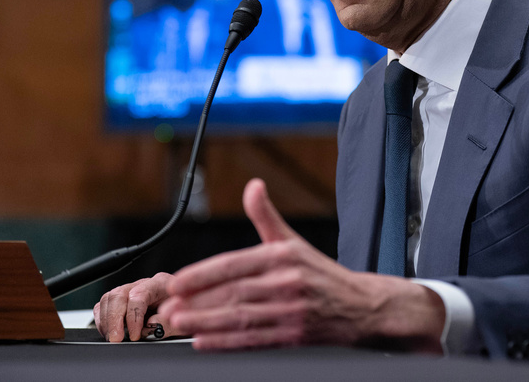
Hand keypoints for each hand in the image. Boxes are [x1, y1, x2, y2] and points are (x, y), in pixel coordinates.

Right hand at [94, 272, 178, 341]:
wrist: (188, 313)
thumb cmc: (186, 314)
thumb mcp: (184, 320)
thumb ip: (167, 323)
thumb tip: (148, 326)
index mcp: (161, 284)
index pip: (139, 295)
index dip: (133, 317)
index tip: (134, 335)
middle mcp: (144, 284)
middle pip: (119, 295)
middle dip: (114, 320)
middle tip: (117, 339)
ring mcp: (132, 290)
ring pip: (109, 298)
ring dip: (107, 321)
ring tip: (114, 338)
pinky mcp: (123, 300)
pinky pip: (104, 305)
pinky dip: (103, 320)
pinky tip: (110, 332)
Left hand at [158, 178, 446, 351]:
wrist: (361, 307)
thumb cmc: (321, 274)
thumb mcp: (293, 241)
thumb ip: (266, 216)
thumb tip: (253, 186)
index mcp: (283, 256)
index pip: (235, 264)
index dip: (203, 274)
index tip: (177, 281)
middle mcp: (287, 282)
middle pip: (234, 293)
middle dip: (197, 301)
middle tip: (167, 307)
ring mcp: (291, 311)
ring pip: (241, 318)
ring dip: (206, 322)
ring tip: (179, 323)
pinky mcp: (295, 336)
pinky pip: (255, 340)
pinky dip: (227, 343)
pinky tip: (204, 341)